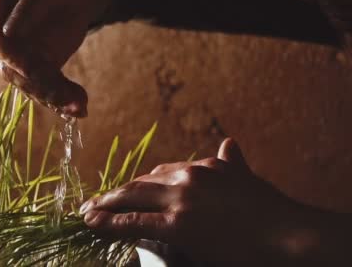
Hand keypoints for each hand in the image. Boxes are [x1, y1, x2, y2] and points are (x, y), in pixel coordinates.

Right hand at [0, 0, 110, 116]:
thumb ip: (28, 6)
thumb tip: (7, 33)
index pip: (0, 41)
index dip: (16, 61)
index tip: (36, 74)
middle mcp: (1, 33)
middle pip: (15, 69)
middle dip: (43, 87)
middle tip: (71, 100)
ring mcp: (16, 53)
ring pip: (30, 84)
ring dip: (55, 98)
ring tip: (79, 108)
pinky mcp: (35, 66)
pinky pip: (45, 87)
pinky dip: (62, 99)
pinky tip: (78, 110)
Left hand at [80, 138, 318, 265]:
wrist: (290, 234)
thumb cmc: (272, 212)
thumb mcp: (248, 179)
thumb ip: (232, 163)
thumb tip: (228, 143)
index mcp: (203, 166)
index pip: (161, 173)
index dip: (139, 184)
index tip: (126, 191)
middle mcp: (188, 176)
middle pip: (141, 183)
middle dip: (115, 193)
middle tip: (94, 202)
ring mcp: (181, 199)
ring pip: (132, 197)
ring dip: (105, 205)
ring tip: (87, 212)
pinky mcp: (177, 224)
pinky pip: (134, 221)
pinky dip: (109, 221)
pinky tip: (93, 221)